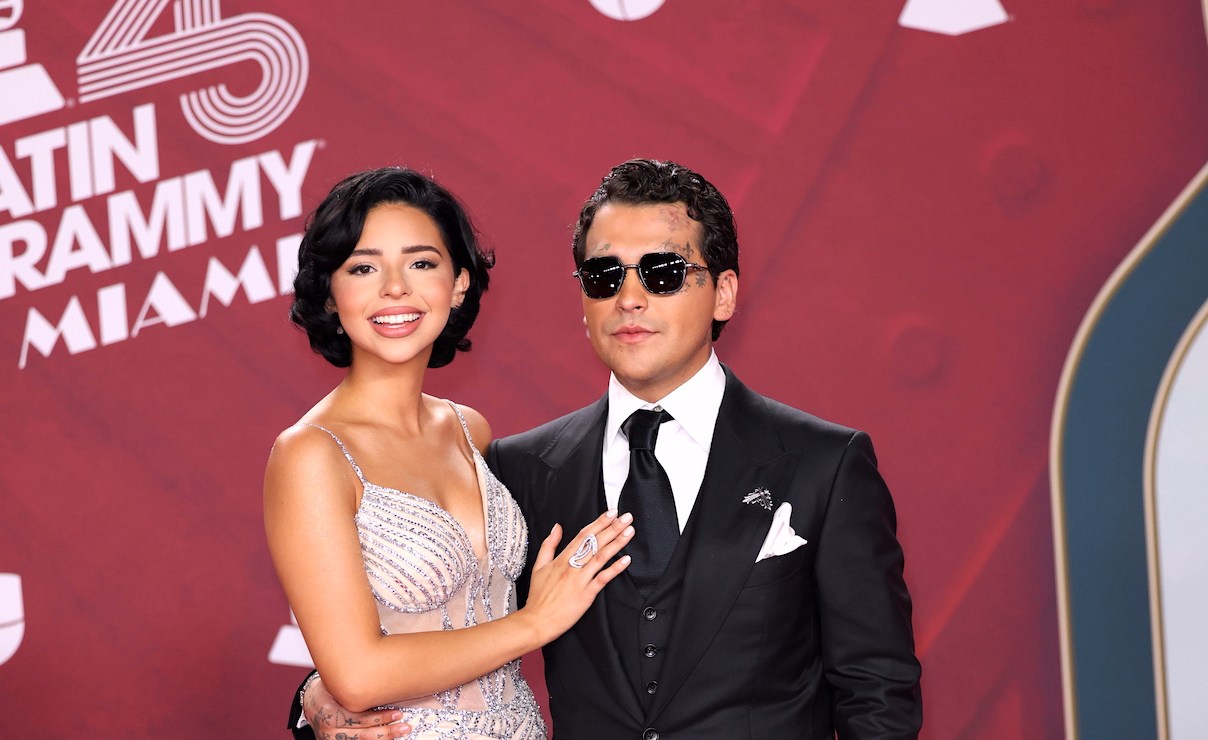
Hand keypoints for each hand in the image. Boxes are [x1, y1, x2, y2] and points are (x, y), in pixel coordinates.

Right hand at [304, 675, 410, 738]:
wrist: (312, 705)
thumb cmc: (329, 691)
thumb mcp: (336, 685)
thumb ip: (354, 686)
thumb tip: (383, 677)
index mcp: (330, 713)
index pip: (360, 719)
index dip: (381, 717)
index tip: (398, 713)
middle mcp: (330, 731)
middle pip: (363, 735)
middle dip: (387, 731)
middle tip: (405, 726)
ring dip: (384, 738)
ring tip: (400, 732)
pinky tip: (387, 737)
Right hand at [522, 510, 633, 642]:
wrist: (536, 620)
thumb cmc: (538, 596)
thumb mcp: (538, 566)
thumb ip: (549, 545)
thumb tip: (556, 527)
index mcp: (562, 558)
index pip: (583, 535)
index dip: (599, 522)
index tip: (611, 513)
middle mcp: (572, 566)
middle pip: (595, 542)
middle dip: (612, 527)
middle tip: (626, 516)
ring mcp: (580, 579)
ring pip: (601, 556)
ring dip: (617, 542)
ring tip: (629, 531)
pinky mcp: (586, 594)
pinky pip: (603, 578)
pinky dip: (615, 568)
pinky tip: (626, 560)